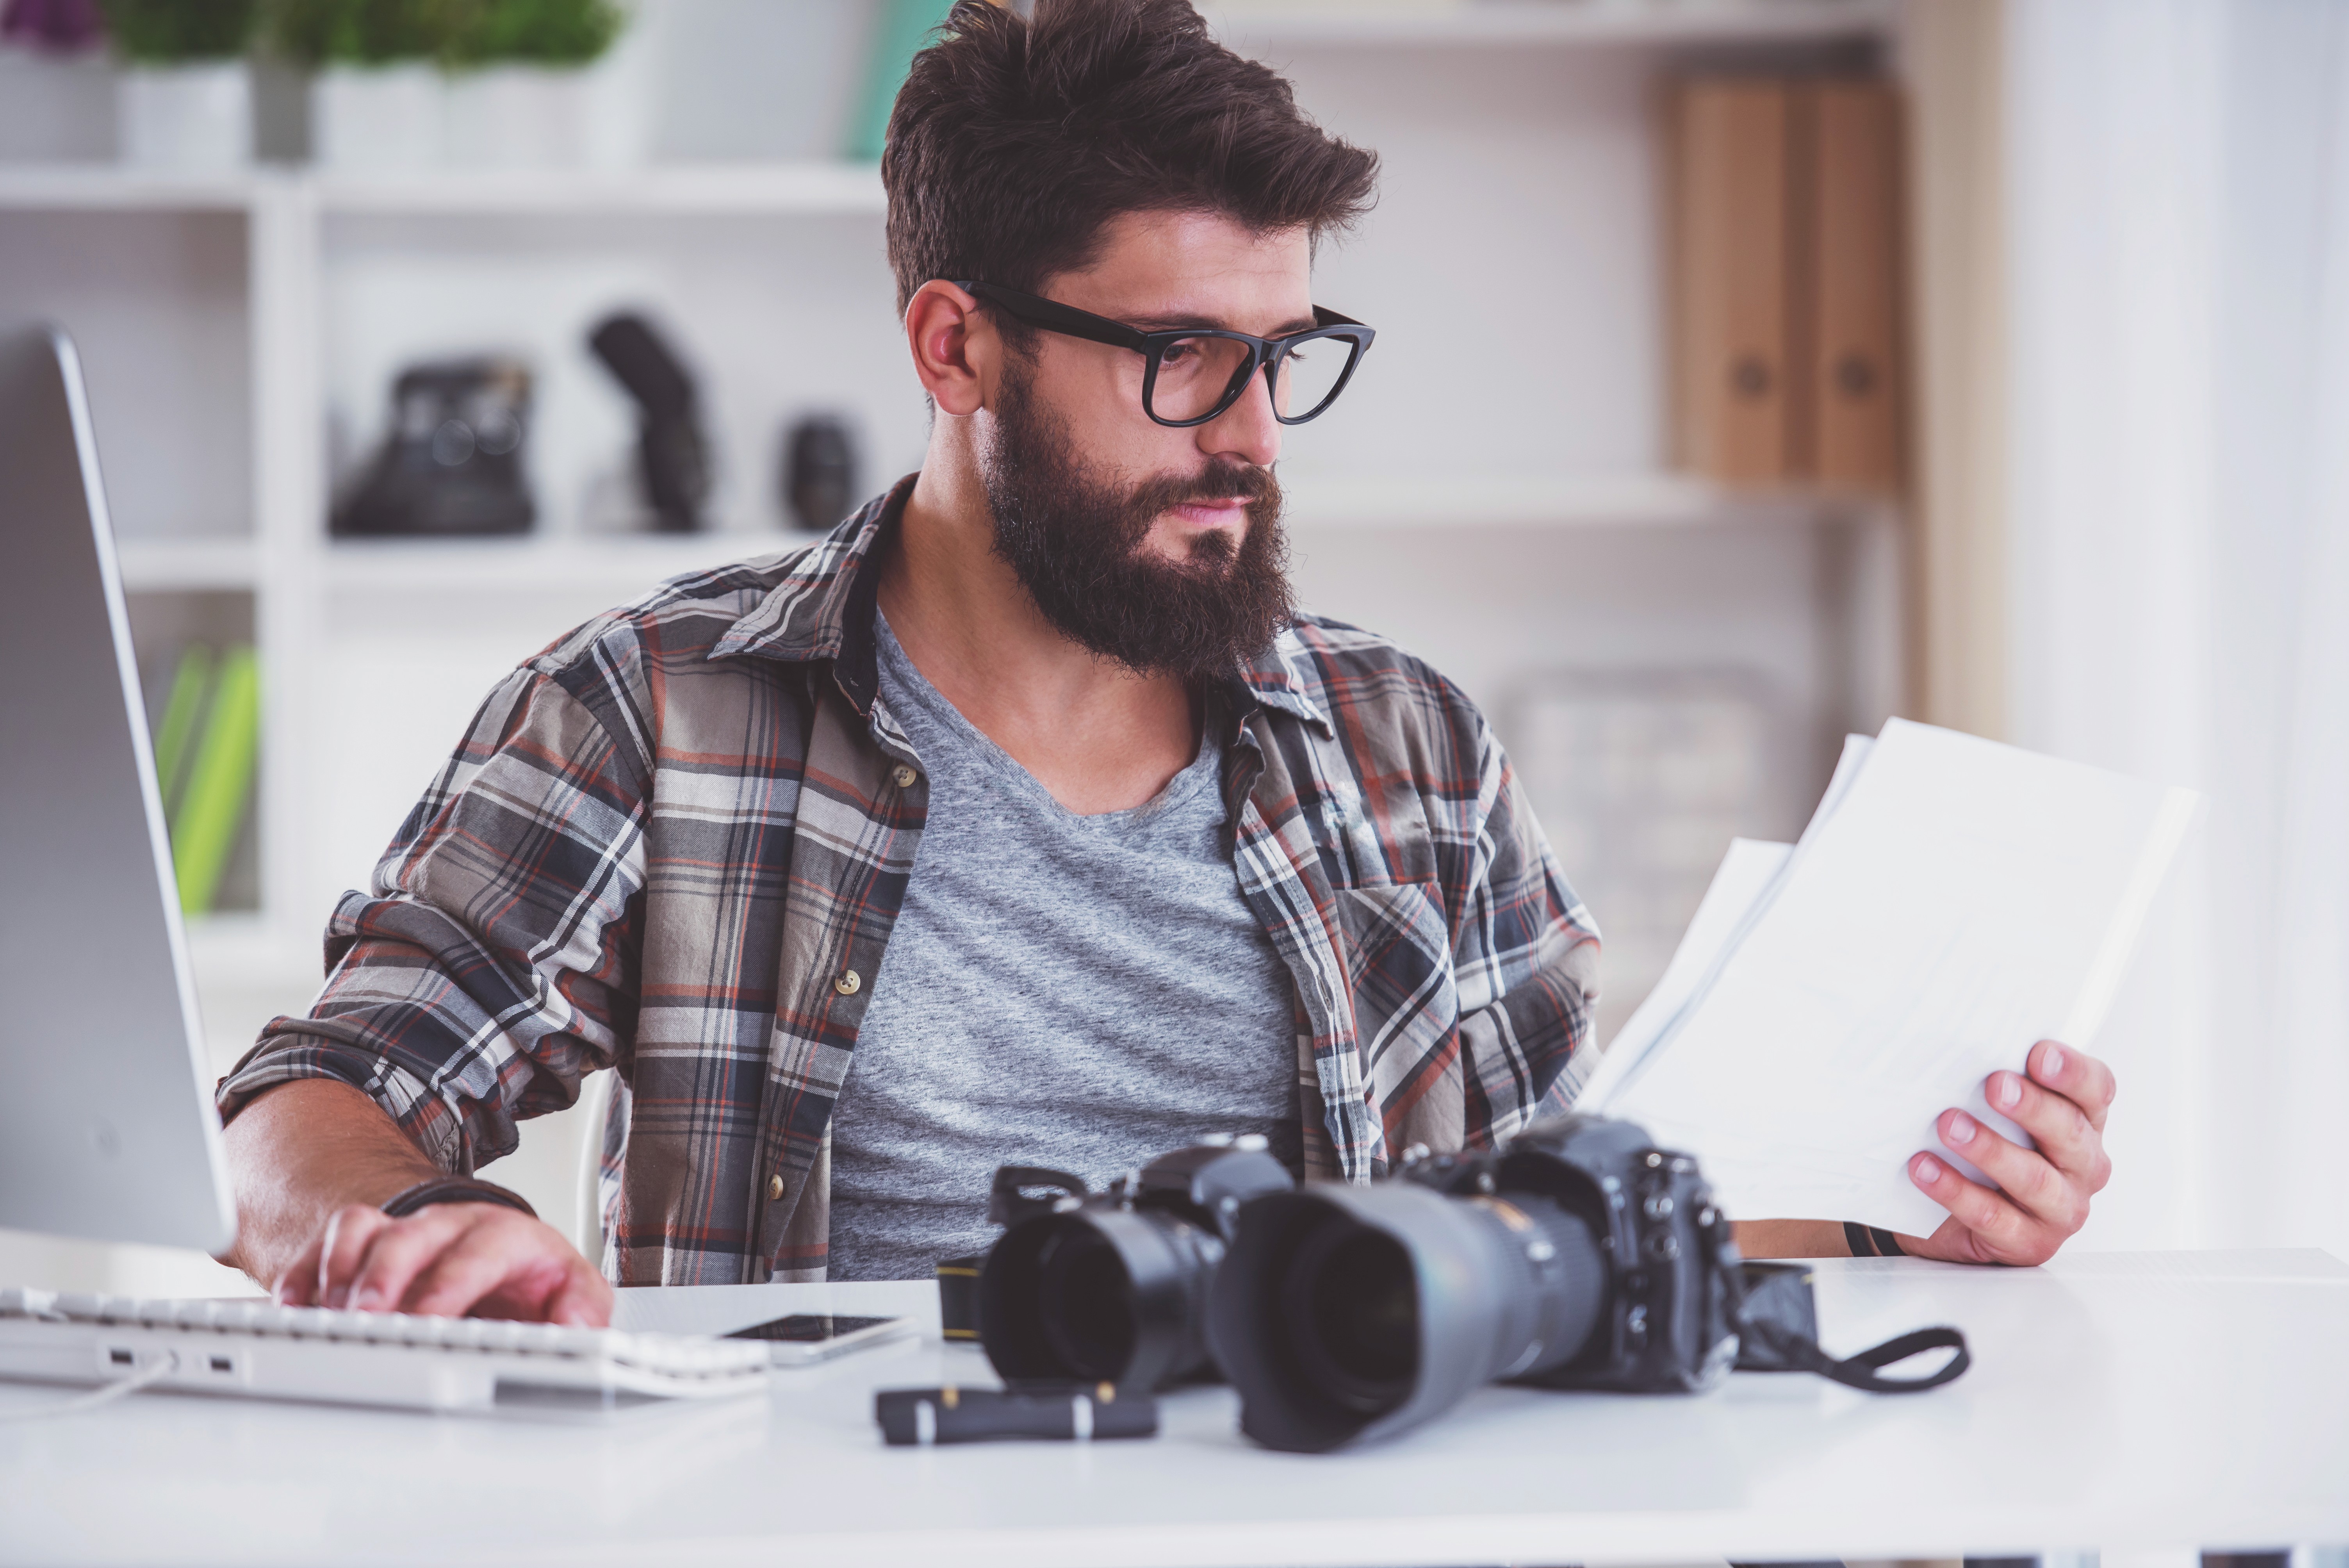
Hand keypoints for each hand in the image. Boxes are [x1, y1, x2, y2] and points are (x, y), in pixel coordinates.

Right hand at [274, 1202, 612, 1325]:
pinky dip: (308, 1271)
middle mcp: (451, 1227)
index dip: (448, 1285)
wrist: (509, 1260)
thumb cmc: (535, 1281)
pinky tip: (297, 1305)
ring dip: (340, 1270)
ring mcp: (409, 1232)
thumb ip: (582, 1310)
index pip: (476, 1252)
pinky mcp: (373, 1245)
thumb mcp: (574, 1293)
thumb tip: (579, 1326)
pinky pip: (331, 1242)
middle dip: (385, 1275)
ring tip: (325, 1312)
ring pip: (365, 1228)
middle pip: (411, 1235)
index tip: (428, 1320)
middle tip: (369, 1317)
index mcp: (505, 1236)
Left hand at [1894, 1039, 2116, 1265]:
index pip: (2096, 1090)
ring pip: (2033, 1179)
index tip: (2039, 1053)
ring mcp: (2061, 1209)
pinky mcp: (2028, 1243)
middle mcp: (2082, 1166)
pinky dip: (1956, 1191)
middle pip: (2070, 1133)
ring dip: (1990, 1149)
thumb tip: (1963, 1045)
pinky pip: (1993, 1217)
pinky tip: (1925, 1169)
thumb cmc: (1983, 1152)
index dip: (2073, 1072)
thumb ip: (1998, 1082)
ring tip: (1949, 1125)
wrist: (1950, 1218)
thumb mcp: (1997, 1113)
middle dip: (2033, 1107)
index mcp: (2083, 1122)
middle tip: (1996, 1086)